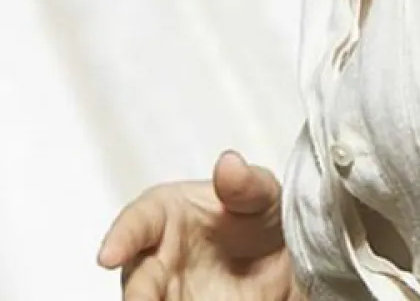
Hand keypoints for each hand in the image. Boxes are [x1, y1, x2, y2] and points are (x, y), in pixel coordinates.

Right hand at [96, 149, 297, 300]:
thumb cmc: (257, 217)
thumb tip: (229, 163)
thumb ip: (247, 184)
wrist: (278, 261)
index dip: (122, 237)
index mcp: (165, 214)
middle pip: (138, 280)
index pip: (138, 221)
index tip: (109, 256)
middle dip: (138, 295)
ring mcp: (164, 294)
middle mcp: (156, 258)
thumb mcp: (263, 195)